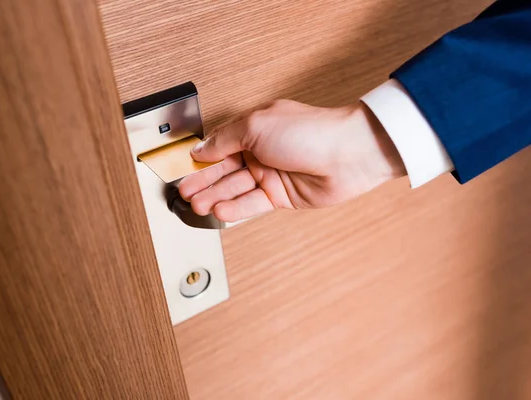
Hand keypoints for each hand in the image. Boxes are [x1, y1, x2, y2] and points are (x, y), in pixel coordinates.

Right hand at [178, 99, 405, 221]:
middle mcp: (261, 152)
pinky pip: (252, 204)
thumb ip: (225, 139)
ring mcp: (272, 175)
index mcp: (253, 130)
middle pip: (223, 170)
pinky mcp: (282, 196)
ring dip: (215, 197)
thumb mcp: (256, 126)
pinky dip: (235, 208)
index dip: (200, 160)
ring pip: (235, 189)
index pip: (218, 147)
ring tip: (197, 206)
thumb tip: (202, 149)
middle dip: (203, 183)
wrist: (348, 154)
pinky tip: (220, 211)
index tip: (182, 170)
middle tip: (184, 194)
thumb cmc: (310, 131)